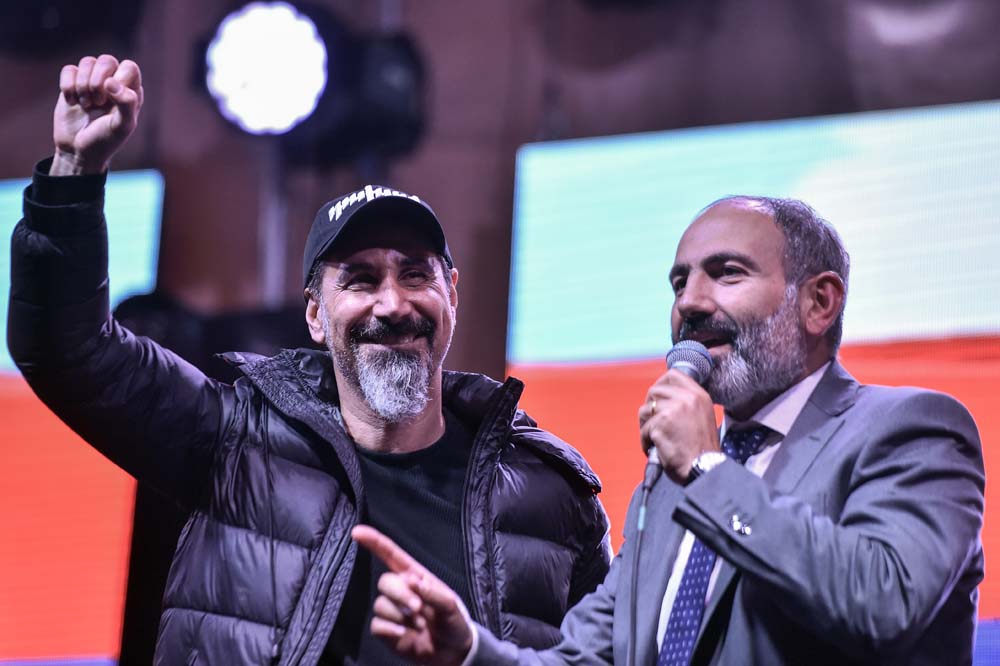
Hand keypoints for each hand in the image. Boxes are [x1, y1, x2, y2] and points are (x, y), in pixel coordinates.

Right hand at [51, 55, 142, 174]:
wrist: (78, 151)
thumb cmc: (105, 140)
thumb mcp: (121, 127)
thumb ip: (126, 104)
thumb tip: (111, 82)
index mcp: (131, 91)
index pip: (130, 67)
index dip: (119, 79)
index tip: (111, 99)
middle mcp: (113, 82)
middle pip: (107, 60)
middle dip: (98, 81)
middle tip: (97, 103)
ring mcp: (92, 81)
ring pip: (87, 61)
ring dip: (83, 85)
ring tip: (86, 105)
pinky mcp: (73, 84)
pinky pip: (69, 69)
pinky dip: (68, 86)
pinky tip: (72, 102)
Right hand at [352, 525, 474, 665]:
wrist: (452, 652)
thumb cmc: (453, 621)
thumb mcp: (451, 605)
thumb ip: (433, 592)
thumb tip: (412, 581)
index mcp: (415, 576)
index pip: (391, 555)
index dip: (374, 541)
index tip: (357, 532)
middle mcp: (400, 590)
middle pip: (385, 581)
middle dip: (400, 594)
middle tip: (418, 608)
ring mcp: (391, 610)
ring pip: (380, 604)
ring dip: (400, 615)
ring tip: (420, 624)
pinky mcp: (386, 630)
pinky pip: (377, 625)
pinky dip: (391, 629)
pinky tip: (405, 634)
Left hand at [638, 369, 719, 483]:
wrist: (705, 468)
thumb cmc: (702, 449)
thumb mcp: (702, 416)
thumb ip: (687, 404)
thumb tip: (663, 399)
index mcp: (699, 396)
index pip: (673, 375)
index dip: (660, 384)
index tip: (656, 397)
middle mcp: (687, 399)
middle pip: (654, 391)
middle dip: (649, 407)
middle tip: (652, 422)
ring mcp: (673, 410)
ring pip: (645, 410)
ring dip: (645, 425)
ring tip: (653, 438)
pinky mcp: (661, 424)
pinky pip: (644, 429)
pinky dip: (645, 441)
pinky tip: (654, 448)